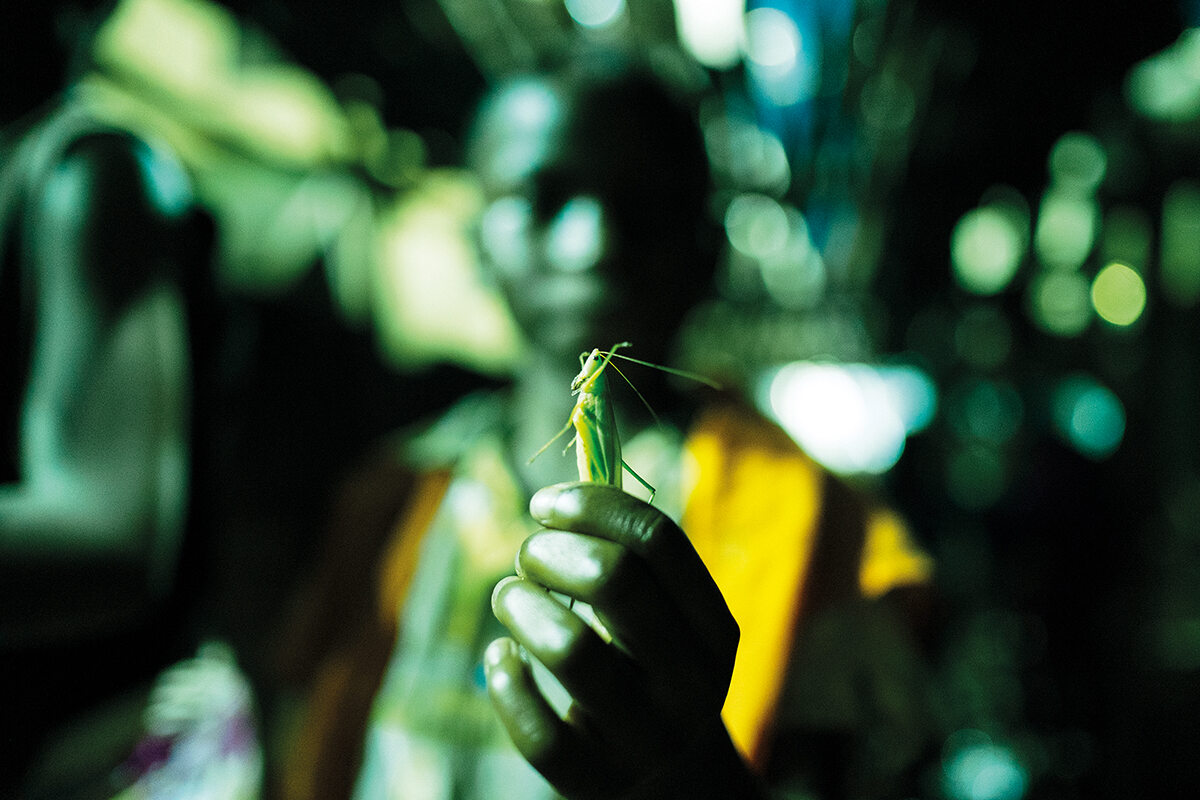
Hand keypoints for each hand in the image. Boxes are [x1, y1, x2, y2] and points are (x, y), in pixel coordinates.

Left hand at [484, 482, 766, 798]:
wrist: (674, 782)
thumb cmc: (651, 670)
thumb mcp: (668, 619)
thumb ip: (629, 561)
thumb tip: (556, 503)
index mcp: (714, 628)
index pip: (656, 539)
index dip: (590, 506)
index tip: (546, 506)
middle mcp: (690, 683)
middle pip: (613, 580)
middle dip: (549, 551)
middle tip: (528, 556)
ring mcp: (646, 738)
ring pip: (569, 648)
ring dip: (519, 604)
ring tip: (509, 598)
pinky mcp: (596, 781)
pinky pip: (536, 729)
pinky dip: (504, 678)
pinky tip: (502, 657)